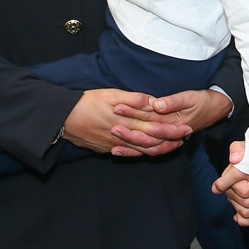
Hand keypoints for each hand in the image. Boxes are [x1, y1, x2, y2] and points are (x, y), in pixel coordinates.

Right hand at [63, 89, 189, 155]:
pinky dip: (140, 153)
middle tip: (185, 138)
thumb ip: (134, 99)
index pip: (154, 127)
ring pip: (141, 151)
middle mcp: (123, 137)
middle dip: (170, 140)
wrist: (62, 119)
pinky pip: (128, 154)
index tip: (186, 128)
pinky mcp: (106, 149)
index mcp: (126, 122)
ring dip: (158, 148)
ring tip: (172, 145)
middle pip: (151, 142)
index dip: (171, 129)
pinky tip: (147, 152)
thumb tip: (153, 102)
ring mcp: (115, 145)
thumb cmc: (86, 102)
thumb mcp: (110, 94)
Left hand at [111, 88, 232, 151]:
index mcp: (175, 123)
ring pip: (148, 146)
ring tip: (113, 143)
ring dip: (130, 145)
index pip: (151, 121)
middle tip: (111, 127)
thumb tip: (156, 105)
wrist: (215, 109)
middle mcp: (171, 134)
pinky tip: (123, 150)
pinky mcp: (166, 139)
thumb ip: (173, 102)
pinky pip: (151, 148)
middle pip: (147, 137)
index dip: (134, 114)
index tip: (118, 108)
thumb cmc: (202, 101)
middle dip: (128, 133)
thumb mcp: (190, 97)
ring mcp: (169, 138)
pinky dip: (137, 151)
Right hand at [212, 142, 248, 225]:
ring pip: (248, 210)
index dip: (224, 186)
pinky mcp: (245, 208)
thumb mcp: (245, 147)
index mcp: (229, 176)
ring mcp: (237, 201)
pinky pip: (244, 220)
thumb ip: (237, 149)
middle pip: (245, 199)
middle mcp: (231, 191)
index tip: (244, 179)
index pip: (221, 185)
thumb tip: (234, 159)